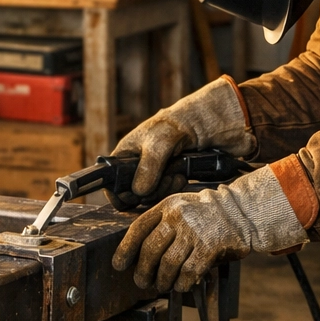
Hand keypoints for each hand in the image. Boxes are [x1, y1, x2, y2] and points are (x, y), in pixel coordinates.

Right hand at [109, 77, 255, 205]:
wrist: (208, 123)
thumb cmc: (178, 125)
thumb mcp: (159, 144)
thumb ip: (148, 168)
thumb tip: (139, 192)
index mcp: (125, 154)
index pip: (111, 182)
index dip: (119, 193)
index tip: (134, 196)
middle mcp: (136, 166)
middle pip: (132, 194)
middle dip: (148, 193)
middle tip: (164, 182)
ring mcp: (153, 174)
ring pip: (150, 197)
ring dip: (163, 191)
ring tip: (176, 177)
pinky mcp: (168, 178)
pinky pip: (165, 193)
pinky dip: (173, 189)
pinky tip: (182, 178)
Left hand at [112, 166, 307, 291]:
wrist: (242, 211)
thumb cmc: (206, 216)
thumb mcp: (181, 209)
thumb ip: (162, 225)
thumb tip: (140, 257)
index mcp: (167, 206)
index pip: (138, 228)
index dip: (125, 249)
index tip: (118, 265)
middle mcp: (179, 216)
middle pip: (151, 250)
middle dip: (143, 271)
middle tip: (142, 282)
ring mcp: (195, 230)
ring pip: (168, 264)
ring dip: (163, 280)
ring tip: (162, 286)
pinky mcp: (210, 246)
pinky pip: (189, 271)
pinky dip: (182, 283)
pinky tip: (181, 286)